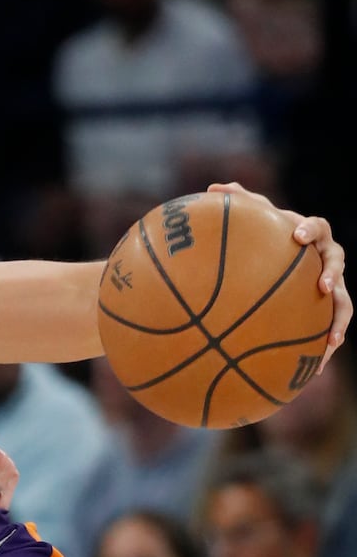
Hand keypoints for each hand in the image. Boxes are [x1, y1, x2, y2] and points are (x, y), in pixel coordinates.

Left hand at [211, 181, 348, 370]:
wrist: (279, 264)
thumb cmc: (264, 239)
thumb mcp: (251, 221)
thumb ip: (237, 203)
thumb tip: (212, 186)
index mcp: (310, 237)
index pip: (317, 228)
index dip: (310, 230)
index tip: (297, 236)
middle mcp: (326, 260)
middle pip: (338, 263)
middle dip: (333, 274)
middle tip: (322, 287)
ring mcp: (331, 287)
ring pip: (344, 303)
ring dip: (340, 320)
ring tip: (332, 340)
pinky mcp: (327, 312)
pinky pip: (329, 330)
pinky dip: (325, 348)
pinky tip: (315, 369)